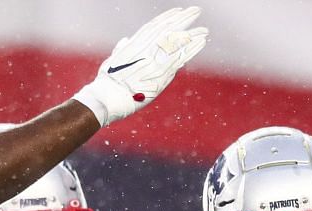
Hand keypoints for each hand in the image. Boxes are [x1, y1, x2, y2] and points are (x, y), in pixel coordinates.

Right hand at [73, 7, 208, 125]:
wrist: (108, 99)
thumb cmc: (107, 84)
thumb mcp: (111, 61)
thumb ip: (121, 49)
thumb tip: (126, 40)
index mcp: (134, 45)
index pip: (154, 26)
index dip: (168, 17)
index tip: (179, 11)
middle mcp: (145, 49)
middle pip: (168, 29)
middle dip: (183, 19)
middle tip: (196, 11)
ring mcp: (154, 61)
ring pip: (177, 42)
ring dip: (192, 34)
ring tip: (204, 29)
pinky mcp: (161, 74)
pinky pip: (180, 58)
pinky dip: (192, 49)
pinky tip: (202, 42)